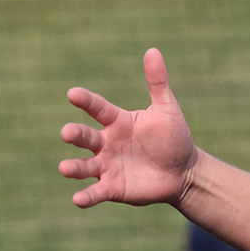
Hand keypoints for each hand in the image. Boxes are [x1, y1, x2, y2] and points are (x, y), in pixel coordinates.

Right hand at [59, 48, 199, 207]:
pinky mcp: (112, 188)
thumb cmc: (173, 138)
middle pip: (84, 138)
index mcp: (117, 121)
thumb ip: (157, 82)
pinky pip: (96, 192)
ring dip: (73, 167)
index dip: (85, 101)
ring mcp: (107, 166)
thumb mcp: (167, 110)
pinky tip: (78, 200)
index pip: (97, 108)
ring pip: (83, 166)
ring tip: (65, 168)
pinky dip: (86, 196)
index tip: (73, 93)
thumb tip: (153, 50)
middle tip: (67, 134)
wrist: (184, 172)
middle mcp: (106, 143)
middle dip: (75, 135)